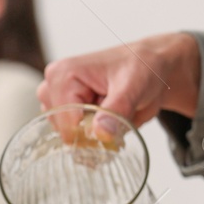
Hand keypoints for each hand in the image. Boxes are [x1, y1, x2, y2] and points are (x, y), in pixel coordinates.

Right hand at [37, 32, 201, 139]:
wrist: (149, 66)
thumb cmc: (142, 67)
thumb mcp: (134, 86)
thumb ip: (117, 109)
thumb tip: (100, 134)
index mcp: (63, 75)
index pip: (64, 122)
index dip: (90, 134)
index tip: (115, 127)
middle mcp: (53, 87)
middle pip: (65, 132)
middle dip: (94, 132)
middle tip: (118, 114)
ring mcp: (56, 100)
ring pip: (70, 137)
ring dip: (95, 134)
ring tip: (114, 112)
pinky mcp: (65, 111)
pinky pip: (75, 137)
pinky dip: (95, 135)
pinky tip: (108, 117)